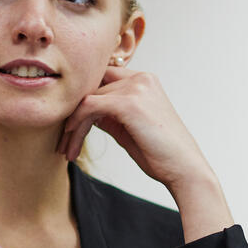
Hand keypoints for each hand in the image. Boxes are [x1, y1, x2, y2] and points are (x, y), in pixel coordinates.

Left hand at [56, 68, 233, 240]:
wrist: (184, 170)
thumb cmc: (160, 154)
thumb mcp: (129, 129)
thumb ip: (109, 115)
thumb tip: (84, 112)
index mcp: (144, 80)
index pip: (101, 80)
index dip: (83, 100)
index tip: (69, 128)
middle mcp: (141, 78)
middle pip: (91, 89)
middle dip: (72, 115)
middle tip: (62, 144)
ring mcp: (136, 87)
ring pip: (87, 99)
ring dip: (72, 127)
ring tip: (67, 151)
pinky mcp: (129, 103)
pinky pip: (90, 107)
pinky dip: (77, 126)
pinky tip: (72, 145)